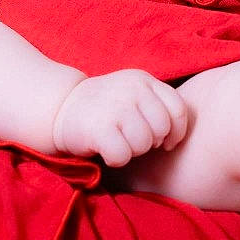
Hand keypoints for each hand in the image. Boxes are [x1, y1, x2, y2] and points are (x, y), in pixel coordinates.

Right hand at [50, 69, 190, 167]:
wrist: (61, 107)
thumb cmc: (105, 108)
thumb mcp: (133, 94)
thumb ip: (157, 104)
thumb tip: (176, 136)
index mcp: (144, 80)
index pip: (178, 110)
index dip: (176, 133)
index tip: (165, 142)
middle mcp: (132, 89)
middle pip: (162, 130)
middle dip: (150, 142)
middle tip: (132, 140)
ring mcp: (115, 107)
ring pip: (143, 144)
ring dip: (131, 151)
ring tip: (117, 141)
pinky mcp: (99, 127)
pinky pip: (122, 155)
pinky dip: (115, 159)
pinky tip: (105, 150)